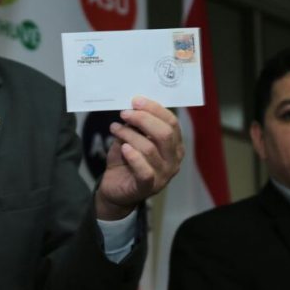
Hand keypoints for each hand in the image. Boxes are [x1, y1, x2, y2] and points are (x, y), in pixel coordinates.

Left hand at [95, 97, 183, 219]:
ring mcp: (163, 175)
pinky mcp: (148, 187)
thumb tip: (133, 107)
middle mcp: (173, 160)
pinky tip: (123, 148)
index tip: (135, 100)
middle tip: (125, 113)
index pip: (172, 122)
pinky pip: (145, 171)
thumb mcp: (131, 138)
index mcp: (174, 145)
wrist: (115, 189)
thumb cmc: (126, 160)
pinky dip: (133, 157)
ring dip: (129, 134)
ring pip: (150, 148)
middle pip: (165, 134)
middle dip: (143, 119)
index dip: (154, 109)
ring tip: (115, 128)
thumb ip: (136, 125)